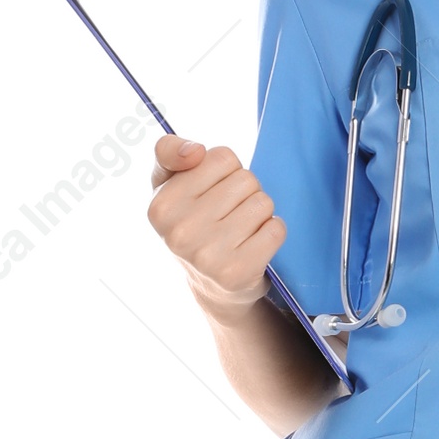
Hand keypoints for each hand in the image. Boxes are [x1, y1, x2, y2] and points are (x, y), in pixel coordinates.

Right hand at [148, 137, 285, 319]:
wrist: (212, 286)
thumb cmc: (193, 223)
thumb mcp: (169, 185)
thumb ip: (168, 152)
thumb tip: (194, 151)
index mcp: (161, 205)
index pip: (222, 157)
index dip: (226, 171)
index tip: (211, 192)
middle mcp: (180, 232)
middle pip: (246, 179)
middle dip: (245, 192)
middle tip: (230, 214)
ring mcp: (208, 255)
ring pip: (263, 202)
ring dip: (260, 212)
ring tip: (242, 229)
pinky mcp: (237, 272)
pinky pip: (276, 229)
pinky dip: (273, 231)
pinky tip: (256, 243)